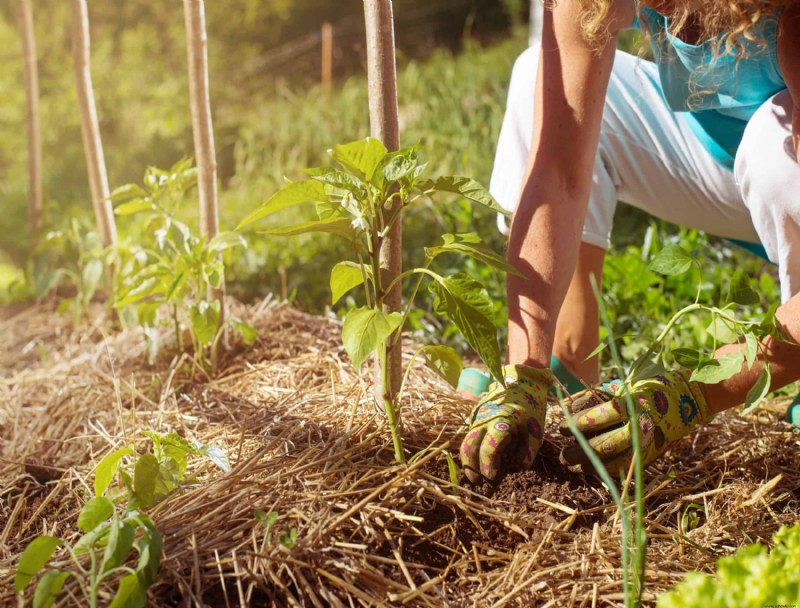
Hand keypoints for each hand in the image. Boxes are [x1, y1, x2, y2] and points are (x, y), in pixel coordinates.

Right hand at [460, 364, 553, 481]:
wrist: (520, 380)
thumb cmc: (531, 405)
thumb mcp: (536, 428)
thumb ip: (530, 449)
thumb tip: (521, 468)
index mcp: (500, 422)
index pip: (488, 449)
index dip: (488, 466)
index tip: (492, 478)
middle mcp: (484, 419)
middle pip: (468, 446)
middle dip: (470, 467)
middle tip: (476, 481)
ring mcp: (477, 416)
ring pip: (466, 440)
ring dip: (468, 459)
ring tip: (475, 472)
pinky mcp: (475, 414)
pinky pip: (470, 434)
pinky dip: (472, 447)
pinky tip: (479, 457)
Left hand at [559, 370, 713, 473]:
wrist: (687, 399)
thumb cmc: (648, 387)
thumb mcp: (622, 386)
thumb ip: (595, 397)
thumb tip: (567, 408)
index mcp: (631, 404)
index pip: (597, 418)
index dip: (576, 425)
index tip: (561, 427)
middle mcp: (639, 426)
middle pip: (603, 445)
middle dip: (579, 452)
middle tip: (563, 455)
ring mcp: (648, 443)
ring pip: (614, 461)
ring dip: (591, 465)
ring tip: (574, 465)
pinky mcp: (652, 455)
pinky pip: (627, 467)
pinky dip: (608, 471)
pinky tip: (594, 469)